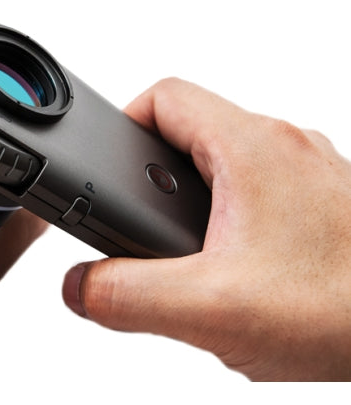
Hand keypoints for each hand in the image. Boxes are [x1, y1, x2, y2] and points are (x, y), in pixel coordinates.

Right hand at [63, 78, 350, 380]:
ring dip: (190, 195)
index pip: (165, 95)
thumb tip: (80, 286)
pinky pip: (257, 187)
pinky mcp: (320, 201)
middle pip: (191, 127)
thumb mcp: (213, 310)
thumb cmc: (346, 309)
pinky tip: (230, 263)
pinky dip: (229, 215)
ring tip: (182, 246)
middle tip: (140, 217)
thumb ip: (129, 296)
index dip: (124, 121)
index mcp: (252, 147)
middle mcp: (284, 146)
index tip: (108, 164)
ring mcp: (306, 171)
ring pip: (224, 159)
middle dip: (152, 171)